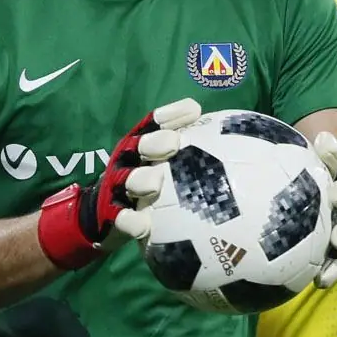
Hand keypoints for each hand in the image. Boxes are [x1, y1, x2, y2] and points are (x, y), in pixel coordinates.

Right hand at [37, 98, 202, 269]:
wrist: (109, 216)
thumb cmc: (150, 187)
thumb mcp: (169, 166)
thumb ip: (192, 153)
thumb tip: (227, 137)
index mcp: (142, 145)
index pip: (156, 124)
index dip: (172, 116)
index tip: (193, 111)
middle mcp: (128, 160)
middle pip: (139, 146)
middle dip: (154, 142)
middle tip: (173, 143)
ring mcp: (117, 185)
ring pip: (127, 180)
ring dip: (139, 180)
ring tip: (154, 183)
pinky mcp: (110, 212)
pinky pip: (119, 217)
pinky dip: (128, 221)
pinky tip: (141, 226)